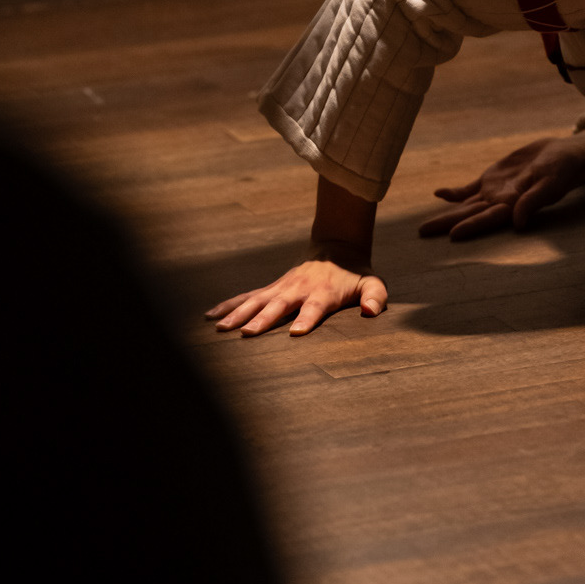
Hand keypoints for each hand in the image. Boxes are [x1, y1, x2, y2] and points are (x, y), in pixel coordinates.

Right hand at [206, 257, 387, 336]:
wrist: (336, 249)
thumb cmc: (355, 275)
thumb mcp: (372, 283)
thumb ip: (375, 297)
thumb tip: (369, 311)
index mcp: (323, 292)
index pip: (315, 308)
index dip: (306, 319)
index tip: (295, 333)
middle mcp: (298, 289)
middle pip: (279, 305)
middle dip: (263, 319)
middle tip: (247, 334)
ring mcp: (281, 287)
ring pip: (257, 300)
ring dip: (238, 313)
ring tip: (220, 329)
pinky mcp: (271, 288)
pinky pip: (247, 296)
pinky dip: (228, 305)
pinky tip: (210, 317)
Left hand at [419, 129, 584, 241]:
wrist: (564, 155)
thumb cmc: (561, 170)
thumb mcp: (550, 183)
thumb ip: (533, 202)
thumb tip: (518, 223)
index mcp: (513, 206)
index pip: (488, 219)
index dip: (471, 226)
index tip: (452, 235)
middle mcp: (500, 202)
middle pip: (469, 215)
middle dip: (446, 225)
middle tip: (422, 234)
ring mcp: (495, 191)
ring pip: (466, 205)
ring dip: (446, 215)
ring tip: (425, 227)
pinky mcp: (494, 178)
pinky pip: (471, 188)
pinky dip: (456, 193)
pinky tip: (440, 194)